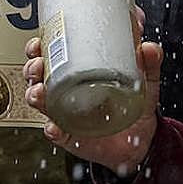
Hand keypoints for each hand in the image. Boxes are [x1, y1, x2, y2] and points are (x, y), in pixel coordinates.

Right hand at [22, 9, 161, 177]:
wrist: (141, 142)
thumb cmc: (135, 106)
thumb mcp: (143, 81)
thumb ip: (148, 64)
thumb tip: (150, 47)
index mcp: (77, 73)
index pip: (50, 55)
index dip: (37, 47)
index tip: (38, 41)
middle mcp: (65, 92)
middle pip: (37, 76)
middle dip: (31, 67)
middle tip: (38, 64)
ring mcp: (65, 114)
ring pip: (40, 102)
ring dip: (34, 95)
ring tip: (39, 91)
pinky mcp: (71, 137)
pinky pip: (56, 133)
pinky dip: (52, 130)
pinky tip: (53, 127)